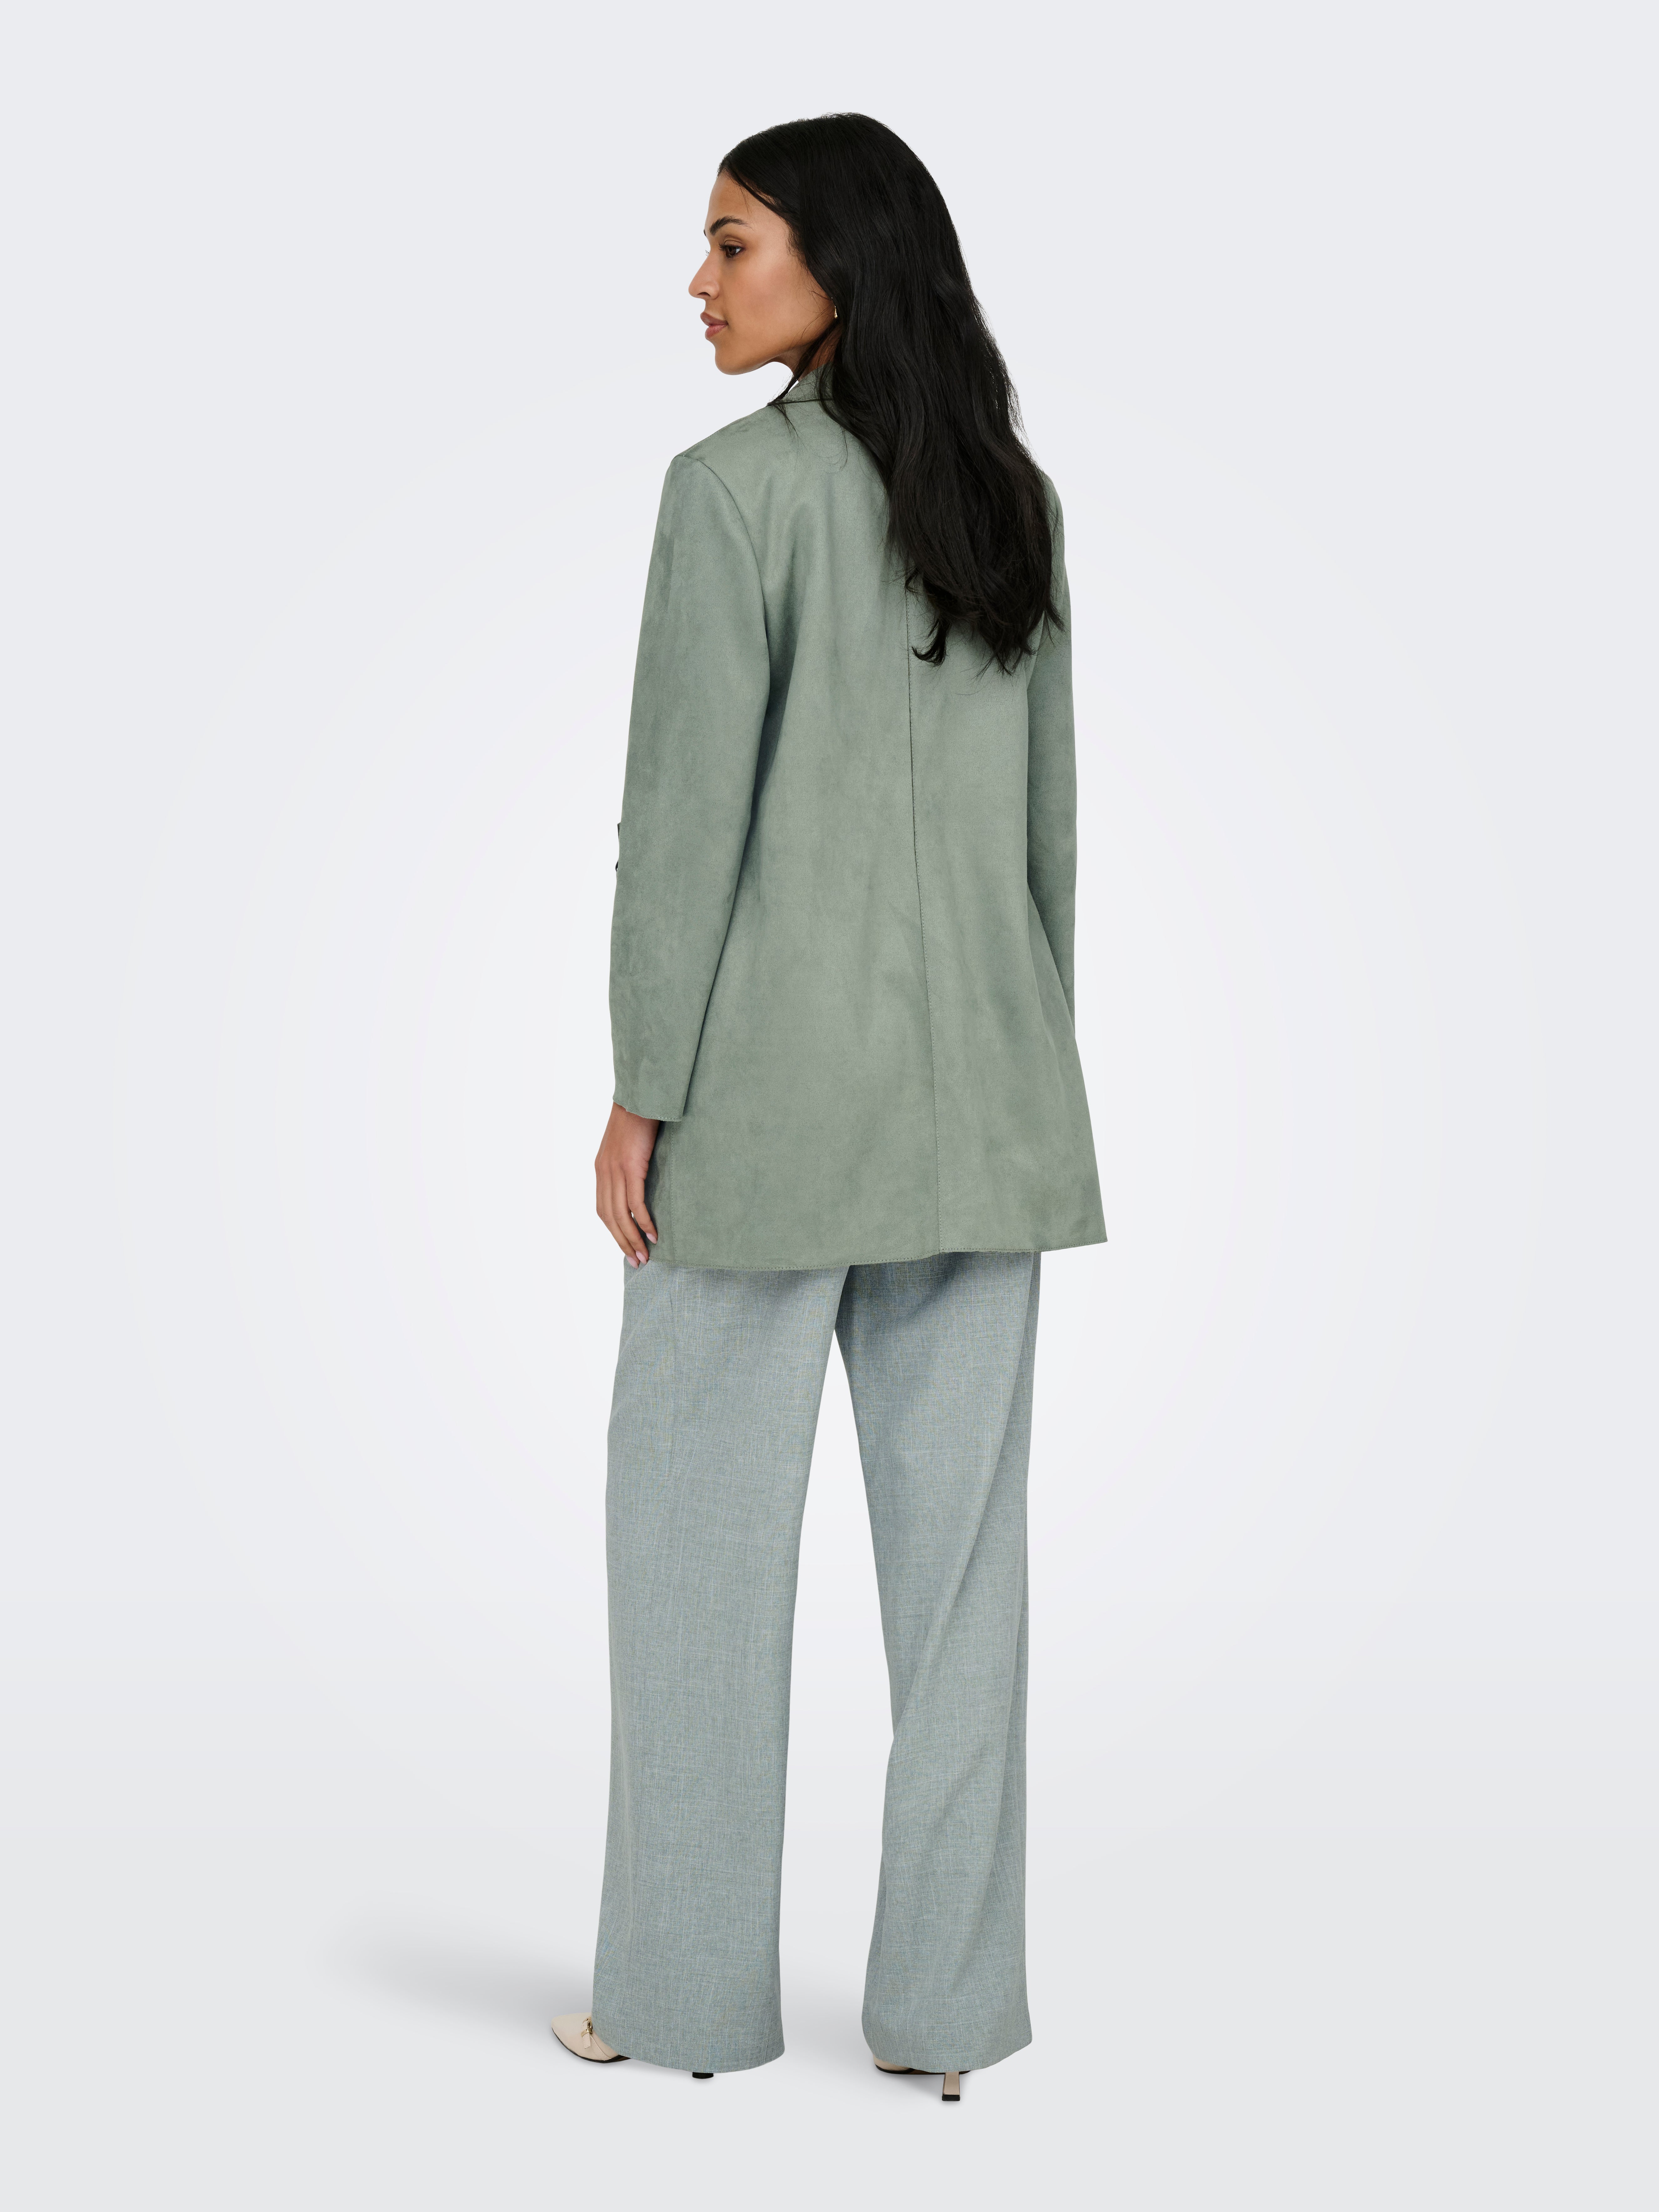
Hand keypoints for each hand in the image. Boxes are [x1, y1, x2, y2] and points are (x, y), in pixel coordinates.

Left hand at [595, 1102, 659, 1264]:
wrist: (641, 1097)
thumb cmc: (639, 1119)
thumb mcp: (628, 1147)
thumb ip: (629, 1166)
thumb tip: (641, 1183)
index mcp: (602, 1169)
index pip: (604, 1210)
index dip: (614, 1232)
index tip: (627, 1247)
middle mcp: (604, 1173)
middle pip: (609, 1218)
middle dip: (622, 1242)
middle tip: (636, 1261)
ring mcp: (615, 1171)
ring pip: (621, 1215)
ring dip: (632, 1238)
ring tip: (644, 1255)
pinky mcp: (630, 1167)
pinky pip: (635, 1202)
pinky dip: (644, 1221)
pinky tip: (653, 1234)